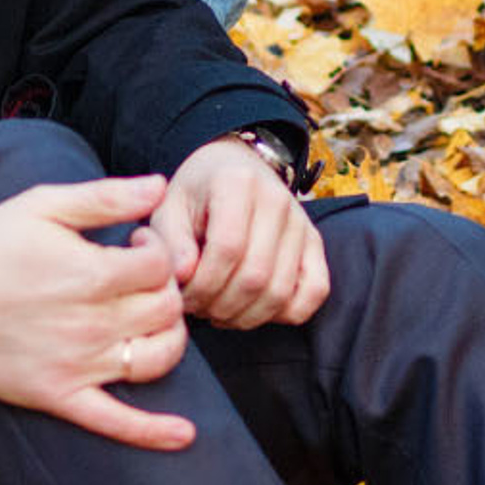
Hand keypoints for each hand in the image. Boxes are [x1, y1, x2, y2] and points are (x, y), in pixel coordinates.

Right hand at [0, 176, 195, 449]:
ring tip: (150, 320)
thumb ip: (105, 196)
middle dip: (164, 289)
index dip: (156, 250)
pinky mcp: (60, 397)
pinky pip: (116, 422)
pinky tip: (184, 435)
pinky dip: (153, 432)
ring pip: (158, 358)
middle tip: (139, 279)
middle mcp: (91, 323)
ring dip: (171, 339)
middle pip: (166, 310)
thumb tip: (160, 187)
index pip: (161, 267)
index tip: (133, 246)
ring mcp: (78, 366)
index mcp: (90, 273)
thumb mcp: (41, 205)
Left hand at [152, 138, 328, 330]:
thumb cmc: (197, 193)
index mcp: (237, 182)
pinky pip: (315, 292)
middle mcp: (276, 199)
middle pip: (255, 276)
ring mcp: (300, 222)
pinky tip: (254, 309)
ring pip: (281, 291)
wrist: (235, 168)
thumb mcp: (169, 206)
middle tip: (199, 308)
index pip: (226, 249)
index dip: (202, 285)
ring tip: (219, 312)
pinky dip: (285, 313)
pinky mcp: (314, 243)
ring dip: (247, 316)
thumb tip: (184, 275)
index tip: (183, 296)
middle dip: (221, 306)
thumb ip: (170, 240)